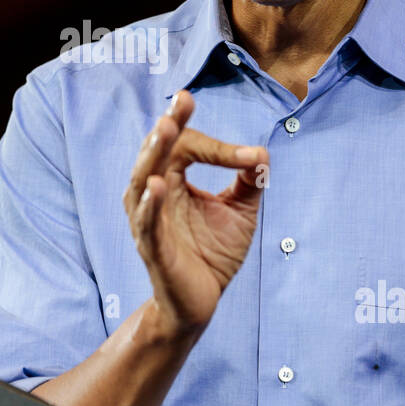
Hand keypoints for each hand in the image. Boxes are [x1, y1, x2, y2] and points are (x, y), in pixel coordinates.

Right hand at [122, 90, 268, 335]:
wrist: (202, 304)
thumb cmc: (213, 254)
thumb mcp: (240, 211)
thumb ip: (250, 181)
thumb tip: (261, 153)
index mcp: (173, 181)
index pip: (187, 147)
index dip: (218, 147)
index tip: (250, 158)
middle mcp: (154, 195)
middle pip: (157, 152)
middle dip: (170, 125)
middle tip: (182, 101)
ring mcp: (148, 221)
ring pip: (143, 180)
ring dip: (154, 152)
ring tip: (166, 128)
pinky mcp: (152, 248)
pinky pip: (146, 223)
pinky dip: (150, 204)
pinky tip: (157, 186)